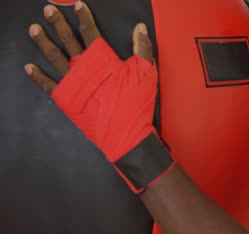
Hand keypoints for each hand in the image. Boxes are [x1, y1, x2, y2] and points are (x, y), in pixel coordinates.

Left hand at [25, 1, 153, 92]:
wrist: (124, 133)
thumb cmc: (135, 103)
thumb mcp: (145, 72)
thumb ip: (143, 48)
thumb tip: (140, 28)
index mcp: (101, 59)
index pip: (90, 32)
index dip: (83, 17)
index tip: (76, 5)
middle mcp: (83, 68)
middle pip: (68, 40)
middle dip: (57, 24)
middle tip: (47, 10)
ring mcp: (72, 83)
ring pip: (54, 57)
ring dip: (43, 43)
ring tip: (33, 30)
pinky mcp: (67, 99)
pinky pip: (48, 85)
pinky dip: (38, 76)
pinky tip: (29, 67)